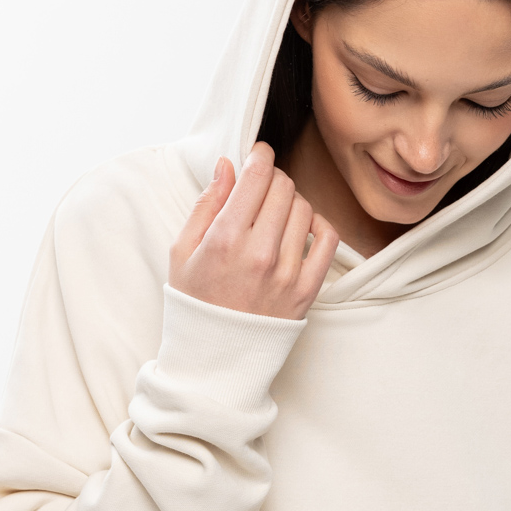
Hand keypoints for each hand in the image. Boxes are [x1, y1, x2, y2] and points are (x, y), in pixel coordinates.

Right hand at [169, 142, 339, 320]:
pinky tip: (301, 228)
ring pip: (304, 209)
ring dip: (291, 201)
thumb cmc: (195, 302)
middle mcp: (259, 254)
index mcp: (224, 240)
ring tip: (275, 213)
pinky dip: (318, 225)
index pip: (256, 176)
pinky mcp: (306, 290)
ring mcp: (286, 273)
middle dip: (273, 178)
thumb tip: (227, 166)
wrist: (216, 356)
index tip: (258, 155)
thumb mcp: (182, 251)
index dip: (260, 156)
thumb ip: (206, 205)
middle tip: (262, 188)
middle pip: (283, 187)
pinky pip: (327, 240)